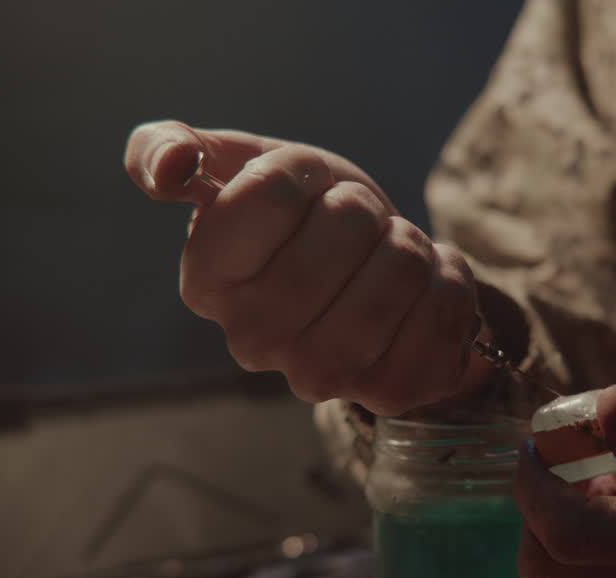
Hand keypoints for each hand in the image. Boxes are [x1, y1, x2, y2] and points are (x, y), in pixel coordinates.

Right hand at [124, 120, 489, 415]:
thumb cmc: (304, 219)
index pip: (272, 192)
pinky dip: (446, 277)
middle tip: (353, 228)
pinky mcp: (392, 391)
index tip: (303, 191)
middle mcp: (253, 341)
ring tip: (385, 257)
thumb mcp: (240, 165)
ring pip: (399, 267)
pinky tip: (421, 289)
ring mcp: (323, 376)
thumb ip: (169, 149)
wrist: (372, 277)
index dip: (302, 172)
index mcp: (205, 281)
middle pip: (346, 224)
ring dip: (407, 243)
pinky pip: (447, 306)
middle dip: (361, 208)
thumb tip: (171, 165)